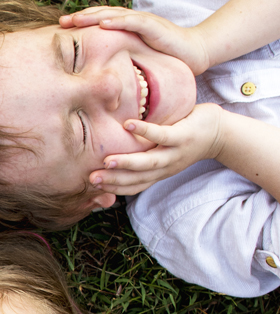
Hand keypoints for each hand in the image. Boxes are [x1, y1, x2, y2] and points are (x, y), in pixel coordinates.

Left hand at [59, 6, 211, 74]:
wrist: (194, 53)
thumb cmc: (164, 57)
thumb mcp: (135, 57)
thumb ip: (119, 59)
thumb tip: (97, 73)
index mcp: (127, 27)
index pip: (100, 21)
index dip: (82, 23)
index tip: (61, 30)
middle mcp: (133, 21)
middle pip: (103, 14)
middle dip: (81, 17)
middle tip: (61, 22)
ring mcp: (144, 21)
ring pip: (114, 14)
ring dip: (94, 16)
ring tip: (76, 19)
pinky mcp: (155, 27)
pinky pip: (133, 22)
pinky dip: (118, 21)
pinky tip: (103, 23)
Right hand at [89, 103, 223, 195]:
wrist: (221, 133)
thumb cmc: (186, 140)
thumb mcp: (164, 154)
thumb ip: (144, 156)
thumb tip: (116, 152)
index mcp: (159, 173)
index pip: (134, 186)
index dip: (113, 188)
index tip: (92, 186)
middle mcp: (166, 167)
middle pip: (137, 178)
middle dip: (114, 180)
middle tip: (92, 179)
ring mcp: (175, 152)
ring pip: (149, 162)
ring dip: (127, 163)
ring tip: (107, 161)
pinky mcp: (183, 136)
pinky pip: (162, 135)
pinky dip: (145, 131)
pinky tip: (128, 125)